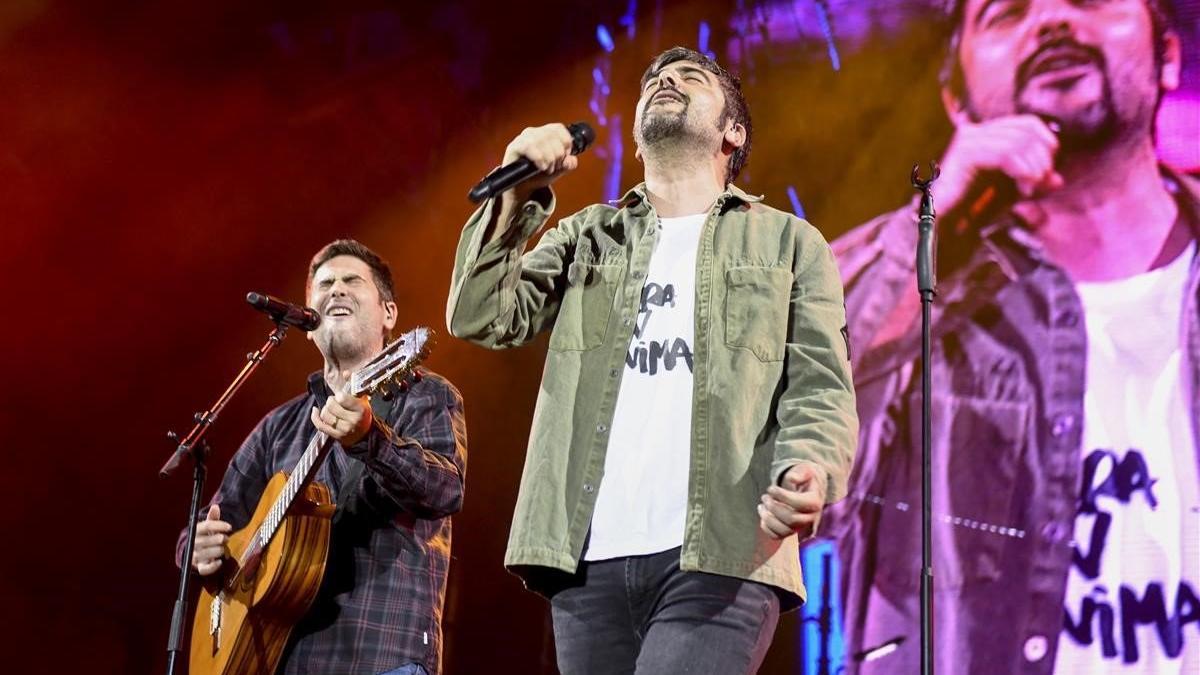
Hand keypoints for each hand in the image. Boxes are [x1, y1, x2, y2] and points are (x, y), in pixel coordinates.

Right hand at [192, 504, 232, 575]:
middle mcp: (194, 543)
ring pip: (209, 553)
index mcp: (196, 531)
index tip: (230, 527)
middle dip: (220, 539)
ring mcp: (195, 555)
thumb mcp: (208, 526)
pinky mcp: (199, 566)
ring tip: (222, 548)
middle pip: (208, 540)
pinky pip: (205, 569)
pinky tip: (219, 561)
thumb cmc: (205, 536)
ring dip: (219, 550)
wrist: (195, 551)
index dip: (219, 525)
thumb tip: (215, 507)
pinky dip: (213, 566)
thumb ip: (213, 517)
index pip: (207, 526)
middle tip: (225, 538)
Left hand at [310, 374, 372, 447]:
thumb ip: (353, 384)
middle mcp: (353, 420)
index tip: (342, 396)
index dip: (339, 395)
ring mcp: (344, 430)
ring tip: (331, 409)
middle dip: (331, 401)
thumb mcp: (362, 398)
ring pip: (325, 415)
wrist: (366, 433)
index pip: (341, 398)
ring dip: (325, 410)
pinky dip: (315, 417)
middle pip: (330, 406)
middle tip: (336, 402)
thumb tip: (346, 372)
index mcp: (361, 409)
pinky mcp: (337, 436)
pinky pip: (320, 425)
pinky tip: (315, 411)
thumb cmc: (362, 413)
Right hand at [501, 123, 579, 197]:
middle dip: (558, 154)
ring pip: (541, 140)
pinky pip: (528, 146)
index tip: (565, 156)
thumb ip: (569, 164)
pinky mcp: (514, 147)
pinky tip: (541, 167)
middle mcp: (533, 132)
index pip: (558, 128)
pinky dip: (539, 158)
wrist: (522, 188)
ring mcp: (522, 138)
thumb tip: (570, 160)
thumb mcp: (559, 170)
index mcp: (544, 133)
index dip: (566, 142)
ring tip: (547, 168)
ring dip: (549, 158)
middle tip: (554, 167)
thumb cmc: (538, 175)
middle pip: (552, 136)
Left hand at [758, 463, 827, 540]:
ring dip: (769, 519)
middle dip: (774, 507)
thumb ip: (799, 473)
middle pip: (792, 519)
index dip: (783, 496)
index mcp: (815, 502)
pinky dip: (766, 528)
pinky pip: (777, 536)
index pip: (800, 504)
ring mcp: (800, 527)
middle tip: (764, 496)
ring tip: (761, 506)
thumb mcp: (804, 470)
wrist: (807, 488)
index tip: (771, 488)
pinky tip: (762, 515)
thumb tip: (791, 479)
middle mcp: (810, 518)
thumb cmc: (804, 478)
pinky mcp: (790, 531)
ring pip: (784, 531)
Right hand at [932, 114, 1063, 217]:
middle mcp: (976, 131)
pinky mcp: (966, 152)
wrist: (943, 223)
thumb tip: (1058, 180)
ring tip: (1030, 189)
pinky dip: (1022, 170)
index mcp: (985, 134)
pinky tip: (1023, 187)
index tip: (1049, 170)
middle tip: (1040, 184)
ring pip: (1018, 141)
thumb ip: (1034, 183)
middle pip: (1026, 130)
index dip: (1047, 141)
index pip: (1028, 122)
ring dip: (1032, 167)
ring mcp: (969, 140)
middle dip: (1042, 158)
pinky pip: (1005, 154)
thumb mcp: (1012, 192)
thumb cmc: (973, 209)